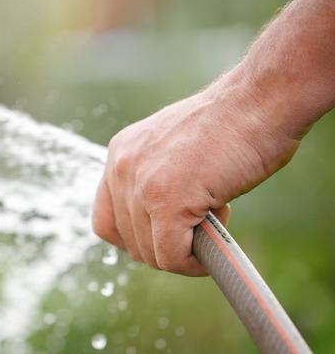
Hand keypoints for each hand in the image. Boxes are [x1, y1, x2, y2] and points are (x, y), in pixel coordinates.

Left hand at [92, 86, 299, 275]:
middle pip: (129, 241)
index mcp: (120, 153)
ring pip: (151, 253)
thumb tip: (160, 227)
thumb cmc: (231, 124)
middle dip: (166, 246)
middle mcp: (121, 168)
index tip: (165, 236)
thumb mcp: (174, 149)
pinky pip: (171, 256)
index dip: (135, 238)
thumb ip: (156, 180)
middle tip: (200, 223)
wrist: (258, 102)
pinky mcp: (167, 202)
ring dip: (185, 251)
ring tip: (214, 215)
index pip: (105, 220)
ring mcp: (141, 186)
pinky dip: (194, 262)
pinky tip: (216, 239)